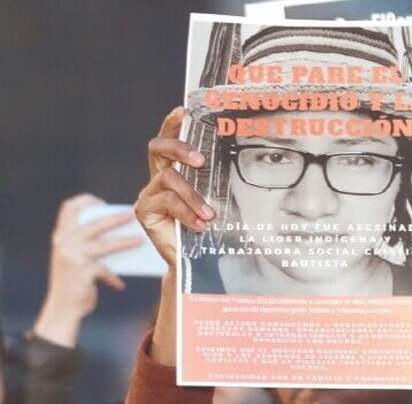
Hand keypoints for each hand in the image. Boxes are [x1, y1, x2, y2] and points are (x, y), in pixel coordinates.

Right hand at [33, 193, 143, 346]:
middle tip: (133, 214)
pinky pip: (106, 271)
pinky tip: (120, 285)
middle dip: (116, 218)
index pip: (69, 208)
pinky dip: (113, 278)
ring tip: (141, 240)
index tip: (102, 202)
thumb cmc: (73, 282)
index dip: (86, 201)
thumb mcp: (74, 258)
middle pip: (95, 223)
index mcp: (61, 235)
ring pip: (105, 244)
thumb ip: (87, 245)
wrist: (61, 309)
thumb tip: (122, 234)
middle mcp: (64, 242)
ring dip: (125, 242)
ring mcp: (72, 256)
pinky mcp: (83, 272)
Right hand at [134, 106, 213, 268]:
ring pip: (168, 179)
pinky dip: (186, 212)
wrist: (194, 262)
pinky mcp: (143, 211)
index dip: (171, 124)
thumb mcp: (215, 202)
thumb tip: (245, 166)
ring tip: (209, 215)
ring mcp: (148, 194)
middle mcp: (157, 179)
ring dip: (192, 196)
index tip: (182, 109)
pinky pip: (166, 202)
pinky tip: (200, 225)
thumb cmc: (208, 229)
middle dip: (180, 148)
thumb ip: (216, 184)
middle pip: (158, 149)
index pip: (168, 141)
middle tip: (201, 161)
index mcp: (173, 171)